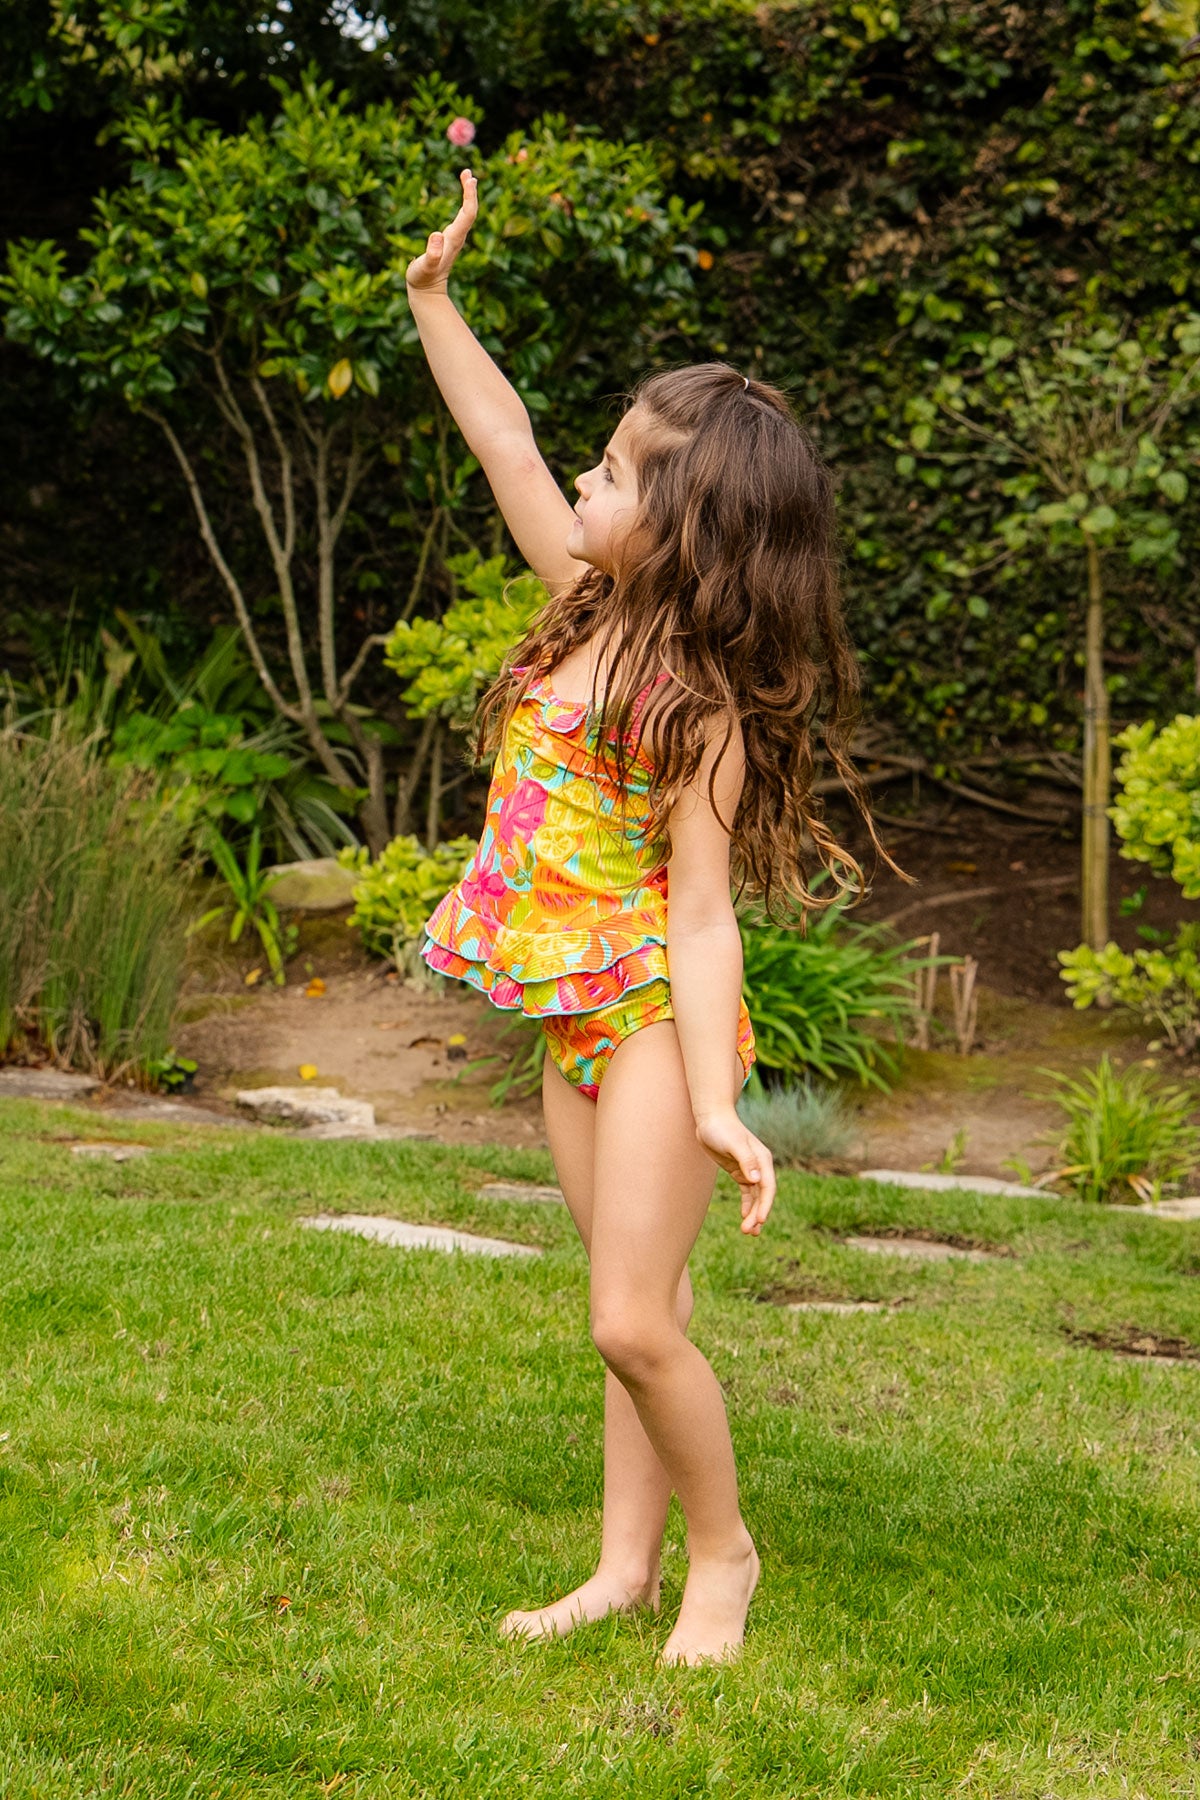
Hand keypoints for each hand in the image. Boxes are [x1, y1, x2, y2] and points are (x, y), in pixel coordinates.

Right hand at [405, 169, 478, 293]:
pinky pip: (462, 217)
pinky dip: (463, 203)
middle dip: (470, 190)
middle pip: (470, 211)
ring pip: (468, 213)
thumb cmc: (423, 279)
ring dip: (468, 195)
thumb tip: (437, 235)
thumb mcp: (424, 267)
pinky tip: (462, 196)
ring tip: (467, 177)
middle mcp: (458, 237)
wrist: (427, 292)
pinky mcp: (451, 240)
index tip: (469, 179)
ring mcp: (455, 239)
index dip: (470, 196)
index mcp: (453, 240)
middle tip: (467, 171)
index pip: (468, 214)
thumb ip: (431, 254)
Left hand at [694, 1109, 775, 1234]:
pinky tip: (744, 1217)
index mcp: (762, 1160)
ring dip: (753, 1213)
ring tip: (748, 1232)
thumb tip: (757, 1179)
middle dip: (757, 1214)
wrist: (711, 1118)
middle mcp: (759, 1166)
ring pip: (755, 1197)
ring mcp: (750, 1170)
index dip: (765, 1204)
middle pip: (762, 1195)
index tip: (760, 1220)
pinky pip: (747, 1193)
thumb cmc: (721, 1128)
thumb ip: (746, 1160)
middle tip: (748, 1232)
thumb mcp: (733, 1143)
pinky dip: (747, 1205)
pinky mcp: (739, 1172)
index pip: (768, 1187)